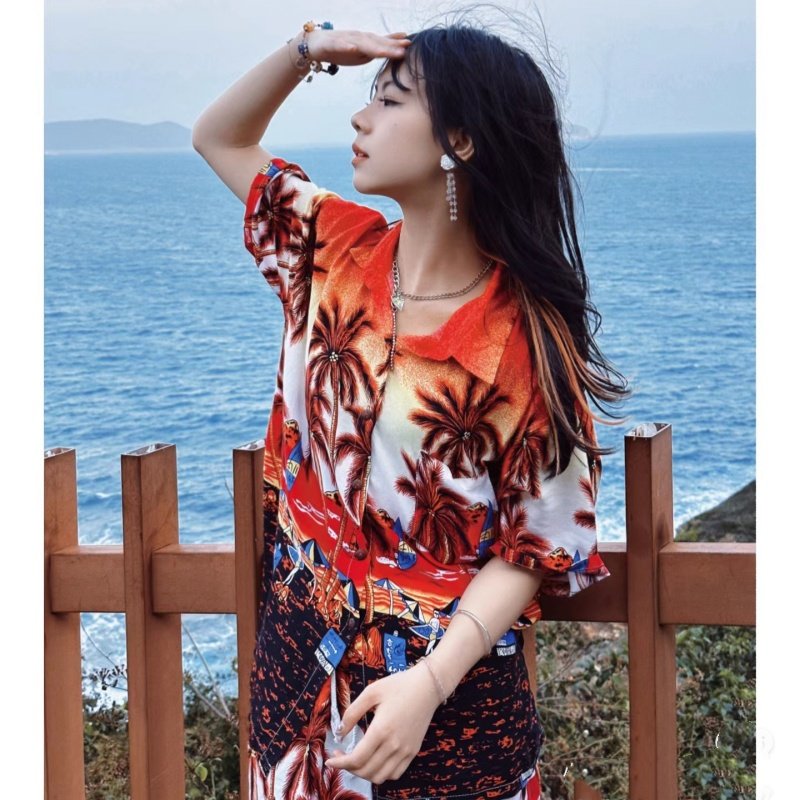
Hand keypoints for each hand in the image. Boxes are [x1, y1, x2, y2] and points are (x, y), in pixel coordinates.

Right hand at [305, 29, 411, 66]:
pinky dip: (347, 46)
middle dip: (390, 46)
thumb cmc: (340, 49)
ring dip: (373, 46)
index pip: (382, 42)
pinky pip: (340, 45)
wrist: (316, 44)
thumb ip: (375, 52)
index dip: (395, 43)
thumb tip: (391, 54)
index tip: (410, 44)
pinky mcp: (332, 43)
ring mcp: (346, 39)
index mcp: (365, 42)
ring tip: (384, 52)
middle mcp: (358, 38)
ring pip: (361, 43)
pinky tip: (353, 48)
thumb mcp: (361, 52)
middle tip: (404, 49)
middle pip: (375, 42)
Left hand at [325, 662, 440, 783]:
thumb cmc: (398, 685)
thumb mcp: (371, 692)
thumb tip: (339, 732)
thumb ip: (352, 712)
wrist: (427, 686)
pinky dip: (381, 774)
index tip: (329, 760)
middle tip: (340, 756)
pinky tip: (374, 761)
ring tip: (356, 760)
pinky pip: (395, 773)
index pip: (356, 759)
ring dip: (364, 773)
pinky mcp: (413, 751)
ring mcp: (405, 751)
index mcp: (381, 730)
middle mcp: (394, 745)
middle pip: (366, 771)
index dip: (339, 763)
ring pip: (380, 777)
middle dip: (348, 768)